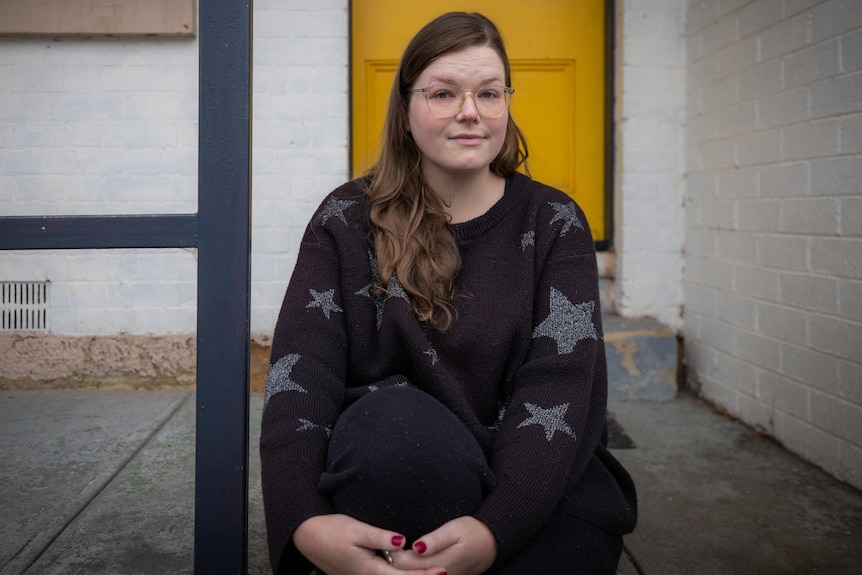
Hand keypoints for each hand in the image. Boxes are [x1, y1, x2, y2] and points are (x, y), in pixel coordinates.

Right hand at [293, 514, 446, 574]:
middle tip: (444, 573)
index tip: (442, 571)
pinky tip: (407, 571)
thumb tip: (404, 542)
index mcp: (369, 570)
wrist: (307, 537)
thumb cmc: (332, 531)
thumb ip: (381, 537)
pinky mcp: (360, 574)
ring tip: (431, 573)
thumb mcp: (357, 530)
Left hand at [391, 516, 496, 574]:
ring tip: (396, 552)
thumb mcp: (454, 530)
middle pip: (406, 573)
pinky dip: (412, 570)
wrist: (491, 545)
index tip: (390, 541)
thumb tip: (415, 547)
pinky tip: (407, 561)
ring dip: (402, 567)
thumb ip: (434, 540)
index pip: (405, 563)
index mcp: (437, 562)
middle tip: (389, 546)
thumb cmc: (473, 532)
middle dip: (394, 561)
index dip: (393, 552)